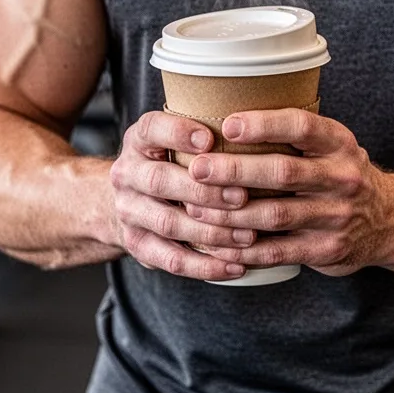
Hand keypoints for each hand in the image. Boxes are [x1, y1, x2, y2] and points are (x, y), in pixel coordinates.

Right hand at [109, 111, 256, 280]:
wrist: (132, 199)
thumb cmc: (172, 162)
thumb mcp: (178, 139)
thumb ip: (208, 134)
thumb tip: (266, 126)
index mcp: (139, 140)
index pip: (152, 129)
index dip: (178, 133)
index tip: (210, 139)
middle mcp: (127, 173)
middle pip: (160, 181)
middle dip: (204, 190)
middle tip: (243, 196)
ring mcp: (129, 211)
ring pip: (169, 223)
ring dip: (212, 232)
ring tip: (248, 236)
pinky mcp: (137, 245)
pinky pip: (171, 260)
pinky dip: (206, 266)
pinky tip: (236, 266)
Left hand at [182, 109, 393, 276]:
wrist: (391, 220)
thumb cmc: (340, 173)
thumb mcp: (331, 145)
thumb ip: (292, 134)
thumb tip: (223, 116)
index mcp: (339, 144)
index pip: (302, 127)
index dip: (264, 125)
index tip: (227, 125)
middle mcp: (342, 178)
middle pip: (283, 172)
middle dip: (235, 170)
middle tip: (198, 168)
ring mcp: (337, 216)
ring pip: (276, 215)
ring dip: (231, 213)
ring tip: (196, 208)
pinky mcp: (327, 250)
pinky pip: (279, 251)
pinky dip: (245, 248)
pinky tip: (218, 244)